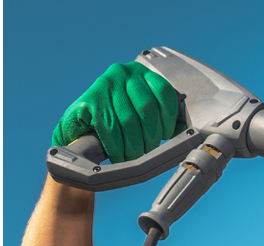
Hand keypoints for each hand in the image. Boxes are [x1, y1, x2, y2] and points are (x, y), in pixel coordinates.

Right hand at [53, 62, 182, 163]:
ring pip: (129, 120)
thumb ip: (162, 114)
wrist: (78, 126)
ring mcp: (104, 85)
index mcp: (141, 73)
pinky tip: (118, 155)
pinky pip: (109, 128)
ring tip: (134, 155)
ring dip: (134, 144)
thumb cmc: (116, 120)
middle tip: (148, 150)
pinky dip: (117, 147)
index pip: (164, 92)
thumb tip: (185, 127)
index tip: (167, 134)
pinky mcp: (88, 101)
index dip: (169, 118)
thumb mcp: (141, 111)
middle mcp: (122, 73)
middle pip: (147, 109)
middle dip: (151, 136)